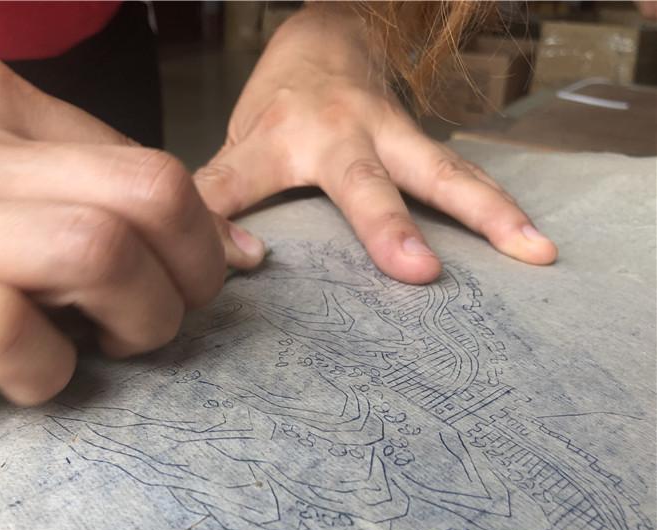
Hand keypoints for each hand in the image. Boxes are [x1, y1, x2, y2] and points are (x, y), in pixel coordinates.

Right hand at [0, 48, 264, 403]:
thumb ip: (84, 186)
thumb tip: (231, 246)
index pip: (147, 164)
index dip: (196, 235)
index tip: (194, 276)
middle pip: (145, 199)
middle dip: (189, 277)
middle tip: (162, 317)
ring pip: (92, 253)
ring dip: (138, 321)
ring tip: (107, 345)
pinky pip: (5, 328)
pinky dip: (46, 369)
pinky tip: (31, 375)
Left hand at [196, 6, 556, 284]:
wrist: (333, 34)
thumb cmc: (282, 103)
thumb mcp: (240, 141)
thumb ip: (224, 196)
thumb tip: (221, 262)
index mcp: (274, 139)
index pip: (232, 187)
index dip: (222, 228)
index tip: (244, 264)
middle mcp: (335, 133)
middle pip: (360, 180)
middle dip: (386, 224)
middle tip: (419, 271)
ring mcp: (387, 132)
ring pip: (438, 172)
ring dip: (485, 211)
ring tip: (530, 249)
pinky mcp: (420, 141)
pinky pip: (464, 175)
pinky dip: (498, 206)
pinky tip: (533, 242)